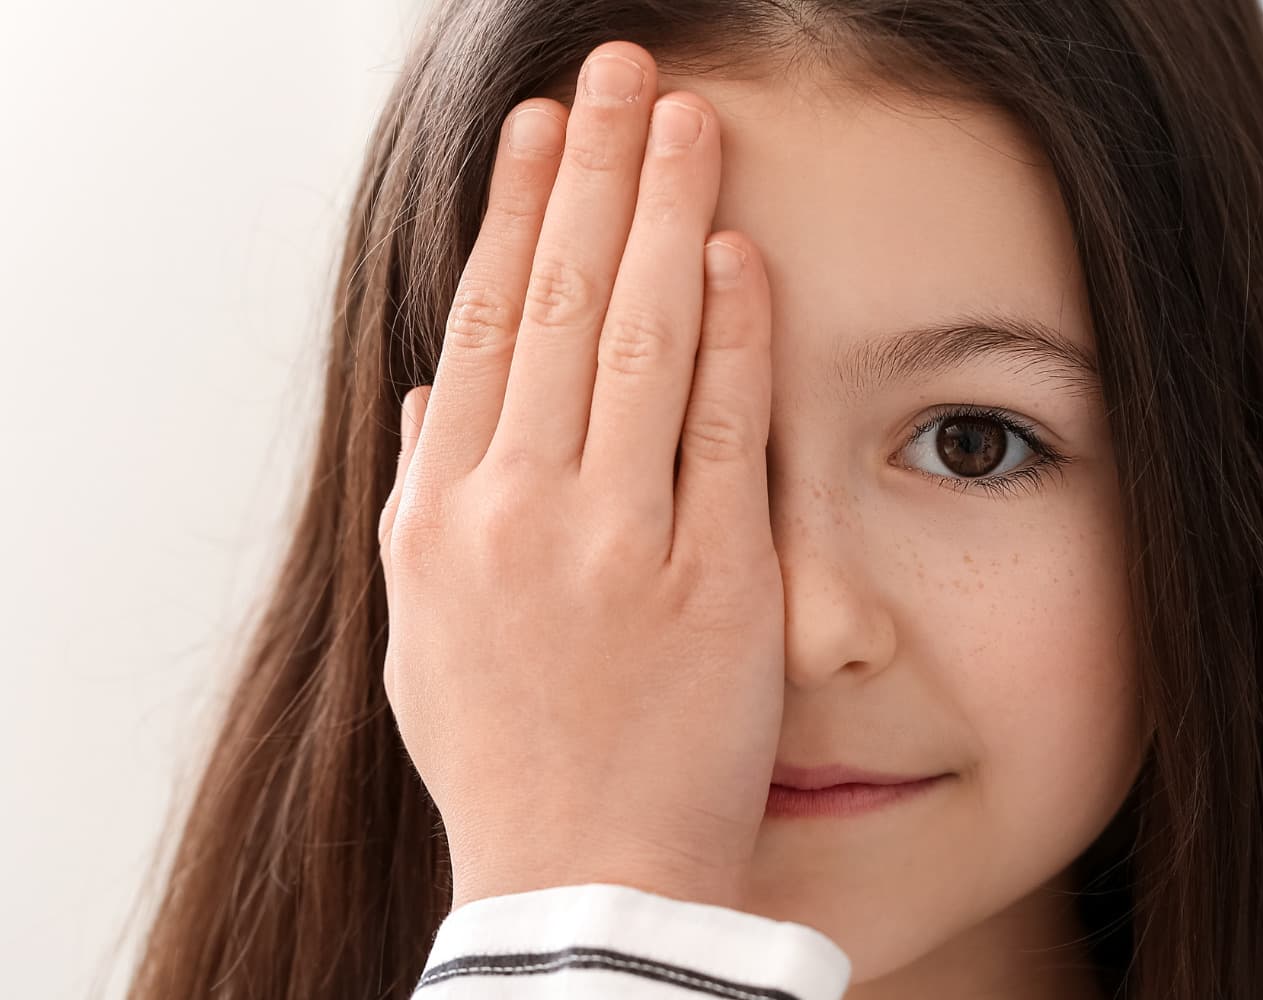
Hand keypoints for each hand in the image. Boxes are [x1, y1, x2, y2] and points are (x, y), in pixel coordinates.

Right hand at [376, 40, 778, 913]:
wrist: (586, 880)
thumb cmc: (508, 754)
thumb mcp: (422, 630)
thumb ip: (422, 500)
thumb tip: (435, 389)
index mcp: (441, 516)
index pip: (482, 325)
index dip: (515, 213)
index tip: (543, 129)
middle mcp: (519, 512)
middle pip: (557, 303)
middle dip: (596, 173)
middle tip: (622, 71)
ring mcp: (618, 542)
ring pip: (638, 340)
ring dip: (668, 214)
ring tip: (690, 119)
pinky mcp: (716, 579)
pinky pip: (723, 429)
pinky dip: (732, 332)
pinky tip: (741, 252)